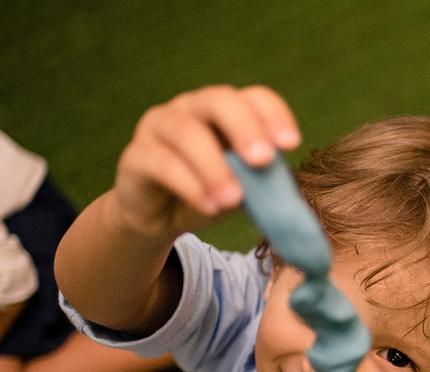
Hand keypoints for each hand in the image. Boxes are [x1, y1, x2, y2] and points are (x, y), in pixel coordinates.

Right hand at [112, 85, 300, 239]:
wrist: (161, 217)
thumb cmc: (211, 193)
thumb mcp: (246, 190)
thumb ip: (266, 185)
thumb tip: (294, 199)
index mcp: (226, 111)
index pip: (253, 97)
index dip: (273, 114)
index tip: (291, 144)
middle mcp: (191, 109)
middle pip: (218, 101)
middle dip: (245, 128)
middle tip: (263, 160)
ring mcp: (159, 127)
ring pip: (186, 132)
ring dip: (214, 166)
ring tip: (234, 199)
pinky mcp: (136, 155)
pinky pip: (161, 162)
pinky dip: (189, 185)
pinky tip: (209, 206)